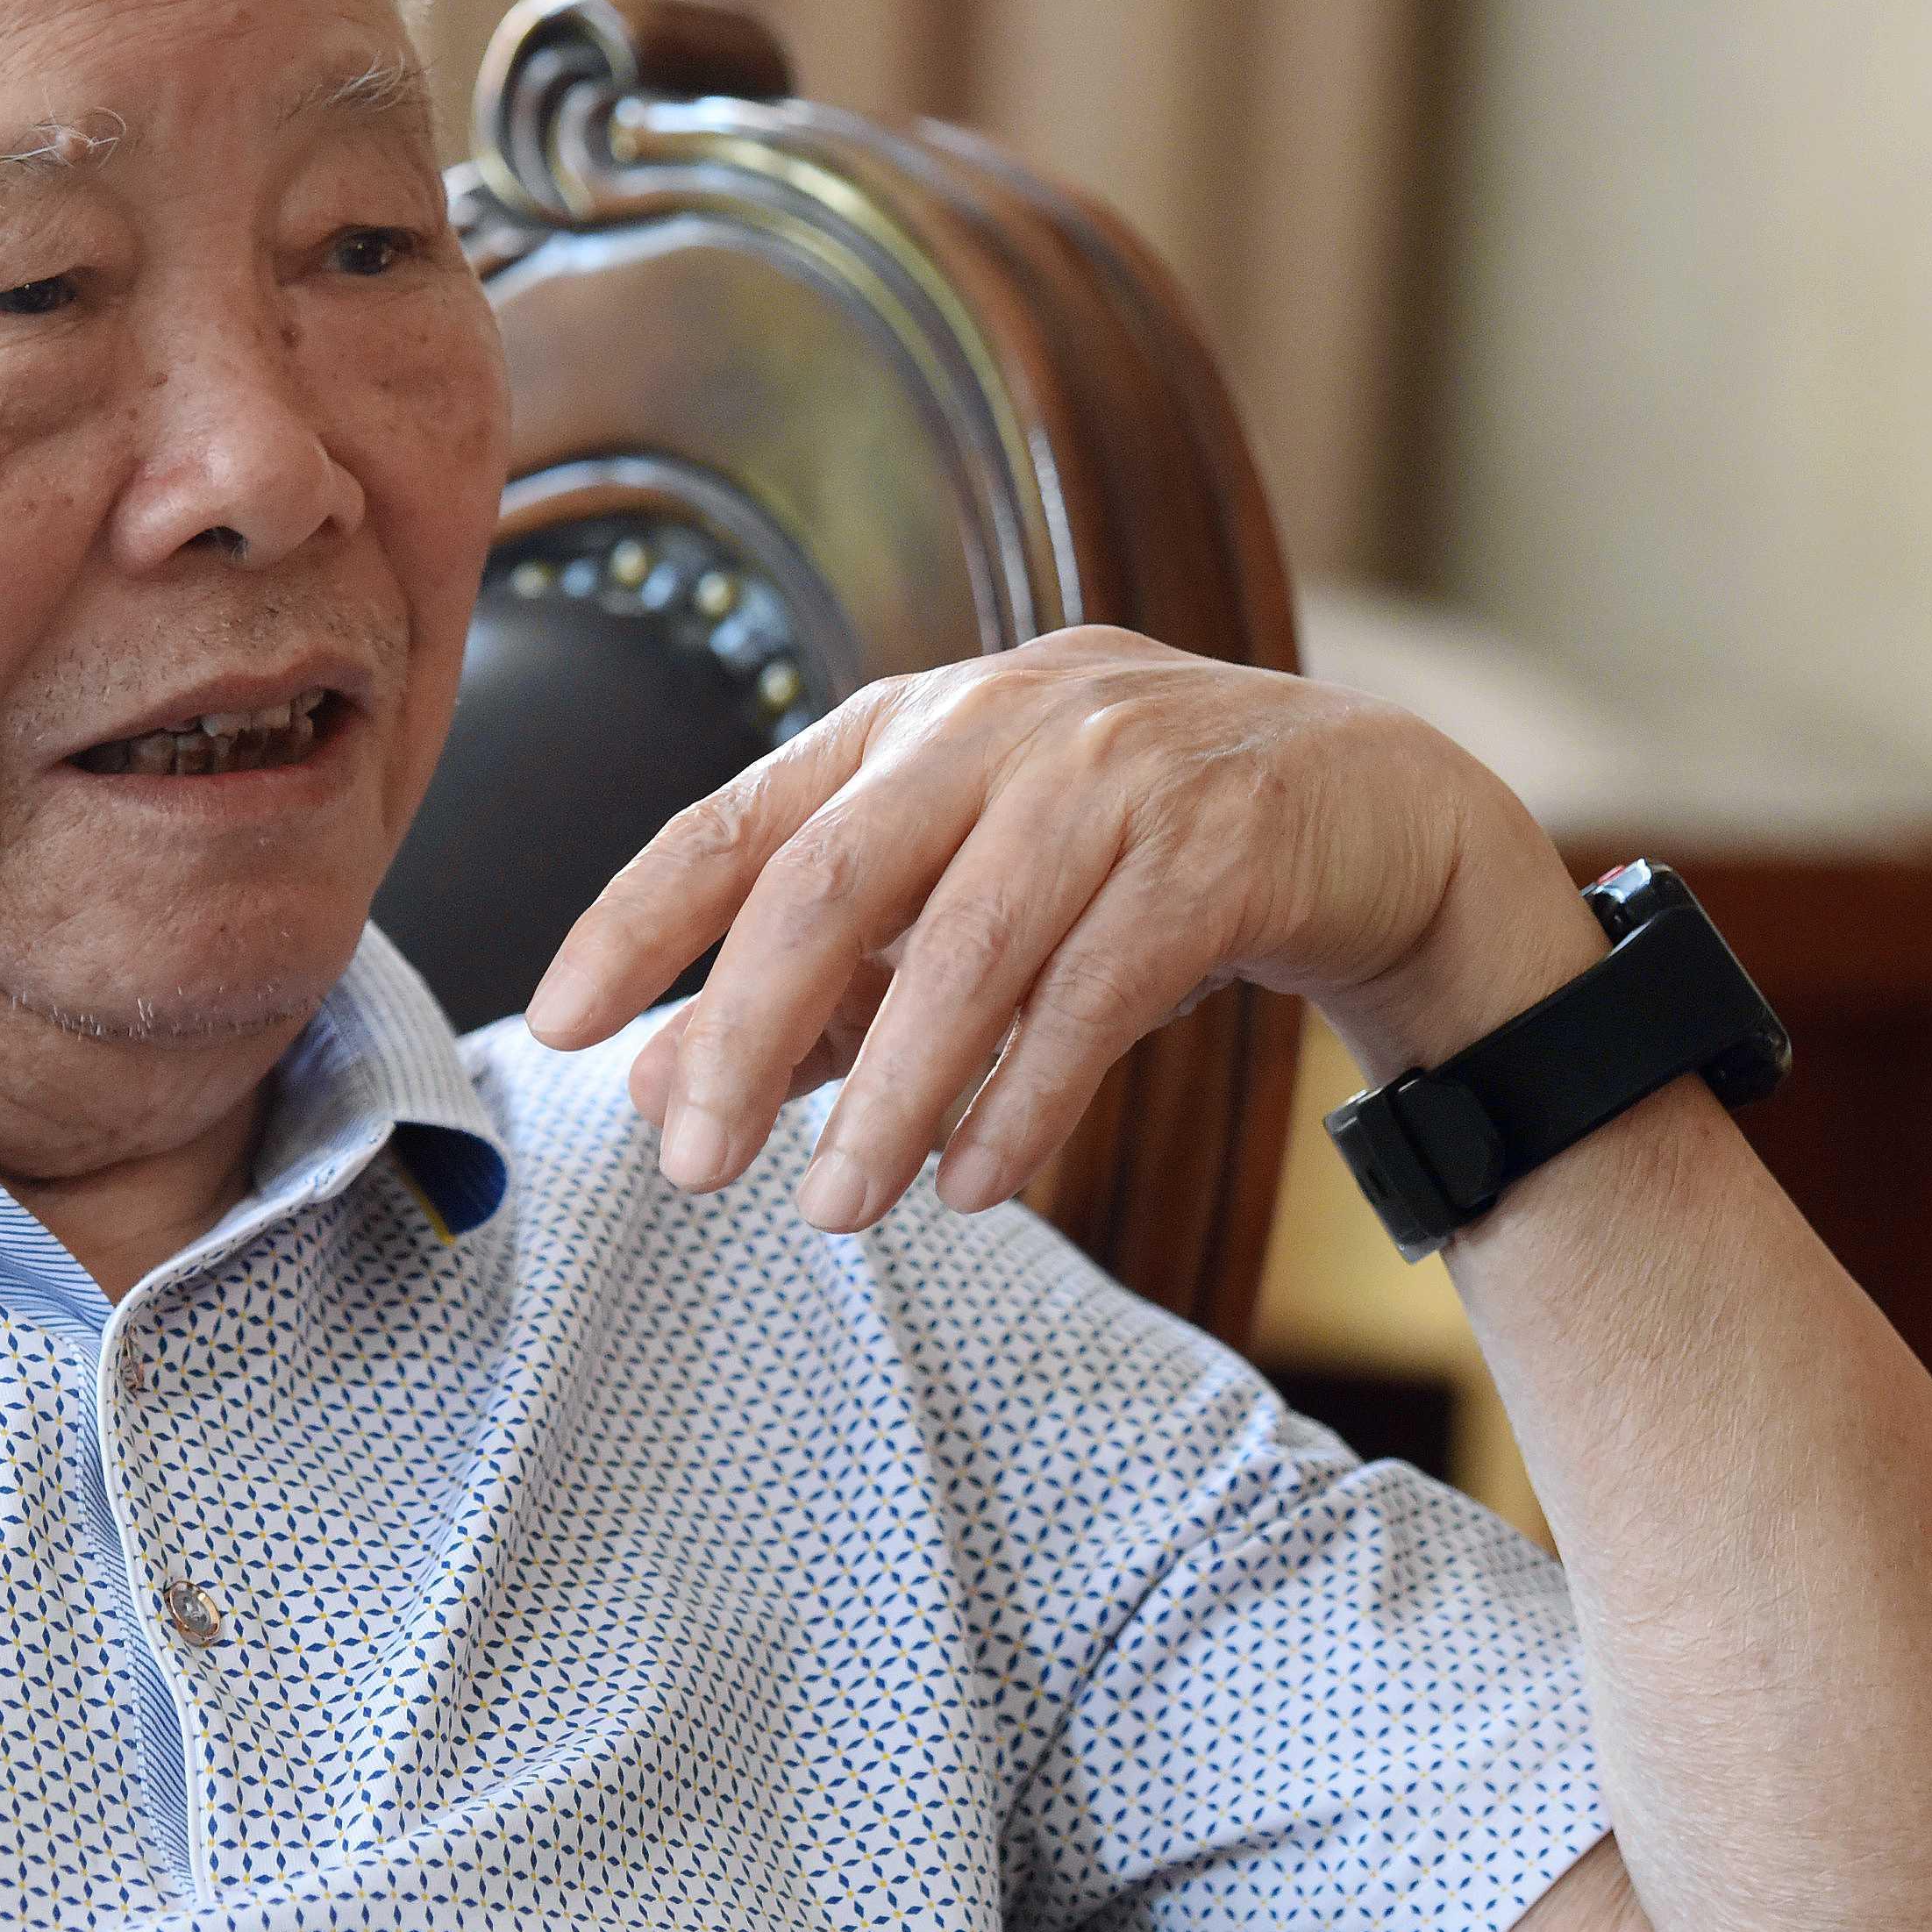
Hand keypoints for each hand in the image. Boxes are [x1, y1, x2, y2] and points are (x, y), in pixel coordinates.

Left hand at [523, 629, 1601, 1230]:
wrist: (1373, 811)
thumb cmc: (1137, 856)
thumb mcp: (971, 897)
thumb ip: (834, 984)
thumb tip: (670, 1087)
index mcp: (911, 721)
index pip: (740, 816)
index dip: (639, 919)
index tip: (558, 1026)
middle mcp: (1000, 723)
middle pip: (833, 878)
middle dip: (747, 1029)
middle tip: (693, 1165)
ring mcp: (1117, 773)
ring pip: (967, 948)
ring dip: (889, 1096)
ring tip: (834, 1210)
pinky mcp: (1221, 846)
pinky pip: (1099, 989)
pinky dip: (1027, 1097)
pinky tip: (978, 1183)